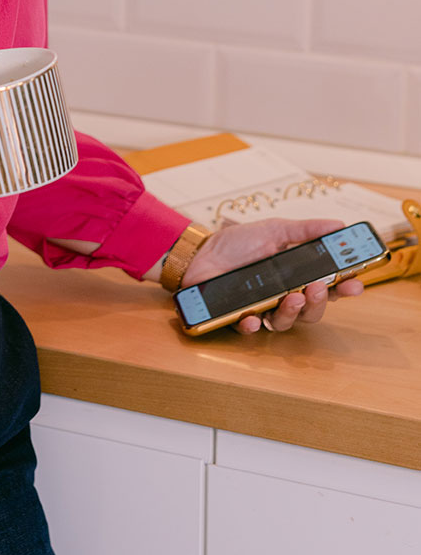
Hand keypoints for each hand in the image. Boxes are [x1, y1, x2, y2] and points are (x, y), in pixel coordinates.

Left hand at [182, 217, 364, 335]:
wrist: (199, 251)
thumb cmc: (236, 243)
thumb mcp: (273, 230)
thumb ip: (305, 231)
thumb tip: (338, 225)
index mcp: (294, 276)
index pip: (326, 287)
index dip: (344, 289)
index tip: (356, 284)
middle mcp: (282, 296)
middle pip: (311, 311)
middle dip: (319, 302)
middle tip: (317, 288)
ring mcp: (262, 309)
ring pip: (286, 323)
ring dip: (292, 312)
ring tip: (291, 296)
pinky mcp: (239, 318)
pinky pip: (252, 329)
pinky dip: (254, 325)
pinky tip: (253, 317)